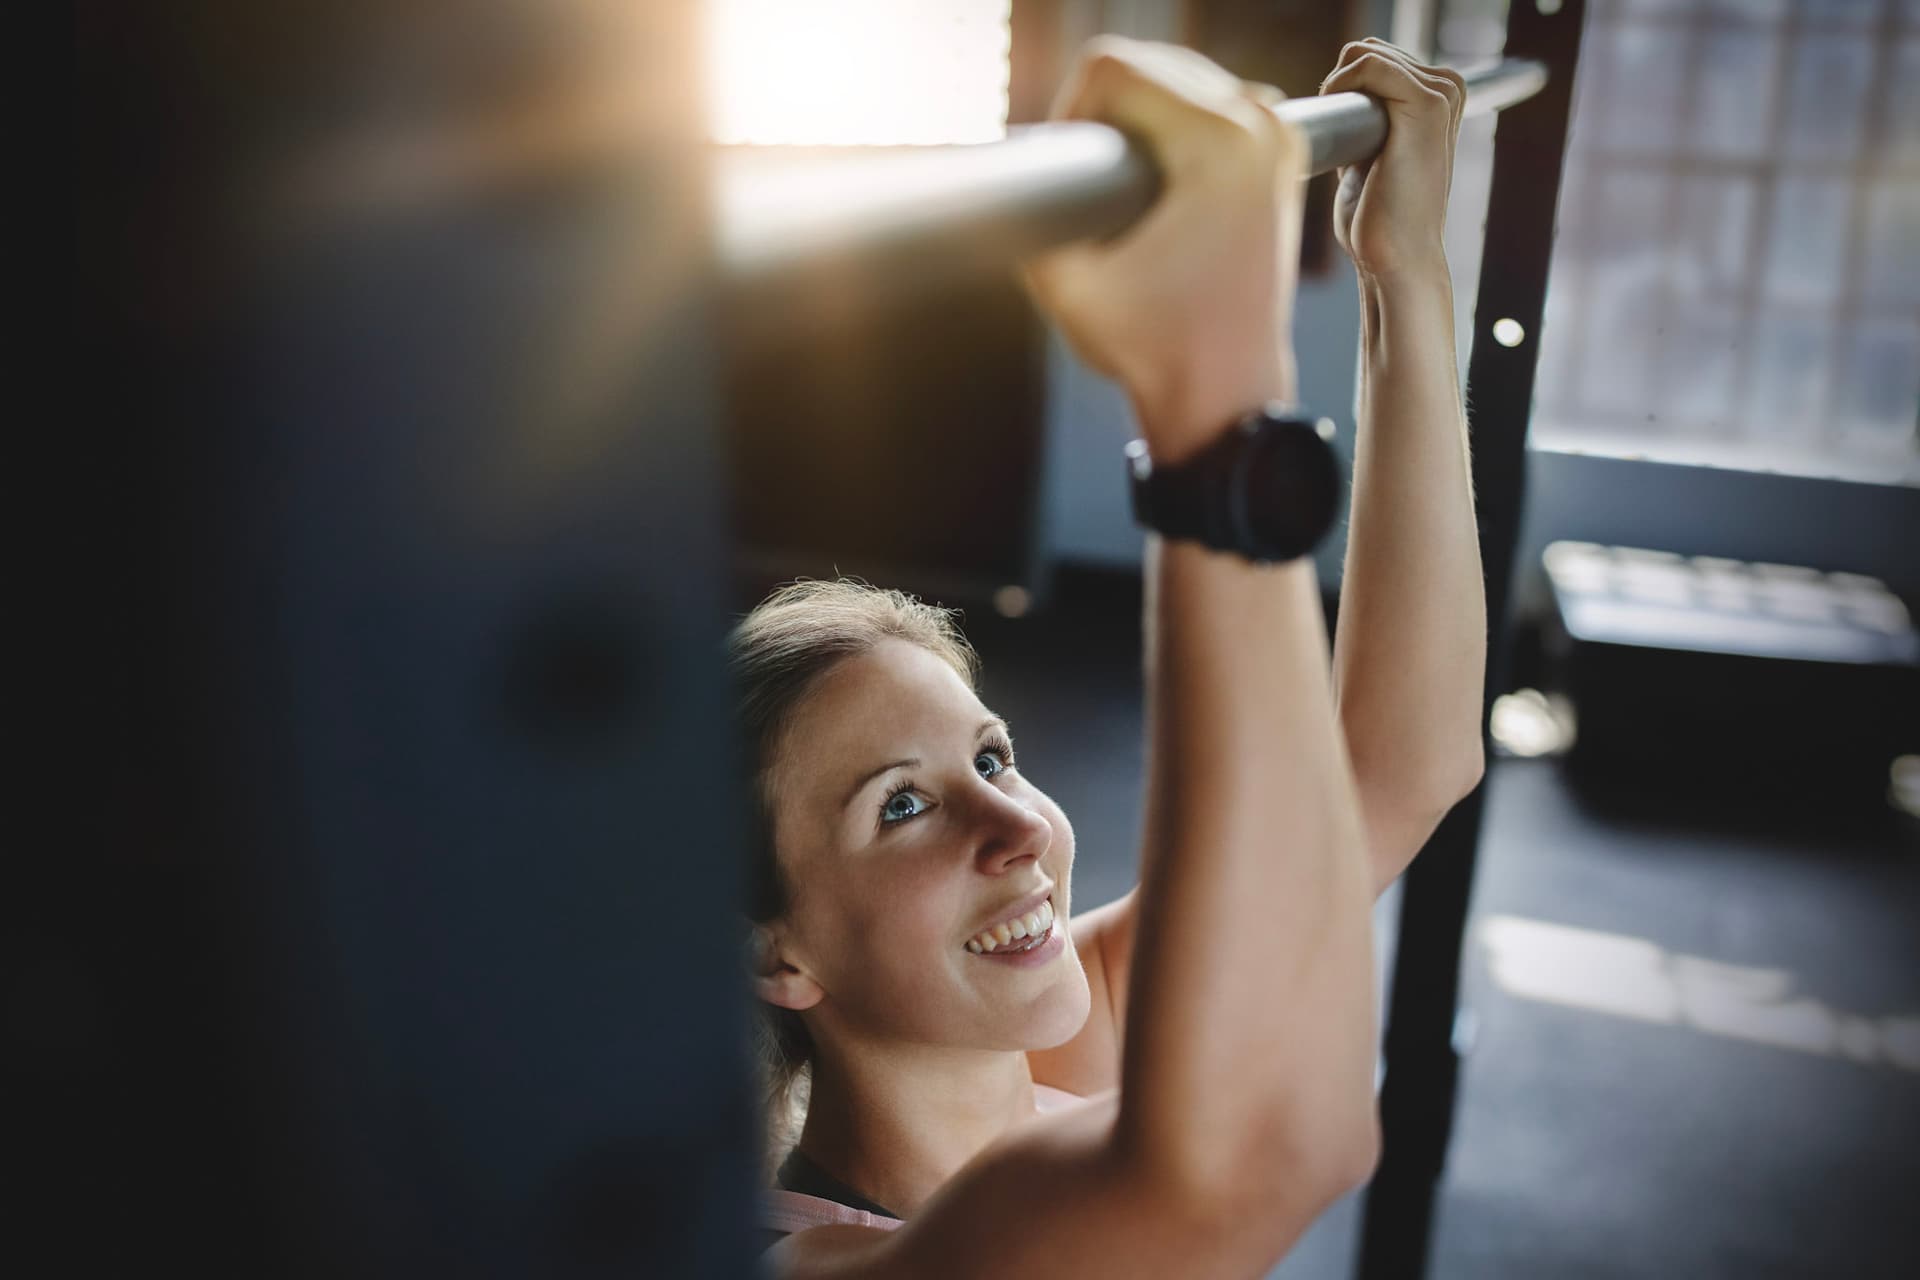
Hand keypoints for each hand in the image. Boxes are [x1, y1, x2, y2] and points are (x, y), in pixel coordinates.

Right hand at [1022, 38, 1306, 463]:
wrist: (1227, 390)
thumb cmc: (1153, 346)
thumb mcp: (1064, 281)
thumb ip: (1023, 213)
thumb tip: (992, 174)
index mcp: (1218, 140)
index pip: (1114, 66)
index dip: (1069, 115)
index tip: (1072, 178)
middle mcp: (1260, 122)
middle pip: (1149, 63)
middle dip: (1104, 115)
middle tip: (1096, 193)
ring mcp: (1279, 134)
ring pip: (1178, 78)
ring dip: (1138, 119)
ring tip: (1127, 193)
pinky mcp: (1282, 152)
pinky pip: (1210, 105)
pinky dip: (1174, 129)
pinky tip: (1160, 183)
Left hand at [1323, 39, 1463, 282]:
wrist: (1395, 258)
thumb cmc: (1378, 219)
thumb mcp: (1371, 157)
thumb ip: (1367, 122)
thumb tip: (1334, 101)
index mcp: (1439, 97)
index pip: (1375, 56)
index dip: (1342, 86)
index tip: (1337, 132)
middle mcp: (1447, 88)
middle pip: (1366, 51)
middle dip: (1338, 87)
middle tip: (1338, 140)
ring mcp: (1441, 94)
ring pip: (1366, 54)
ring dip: (1337, 90)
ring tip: (1343, 140)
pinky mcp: (1426, 105)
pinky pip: (1370, 65)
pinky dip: (1341, 85)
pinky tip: (1340, 122)